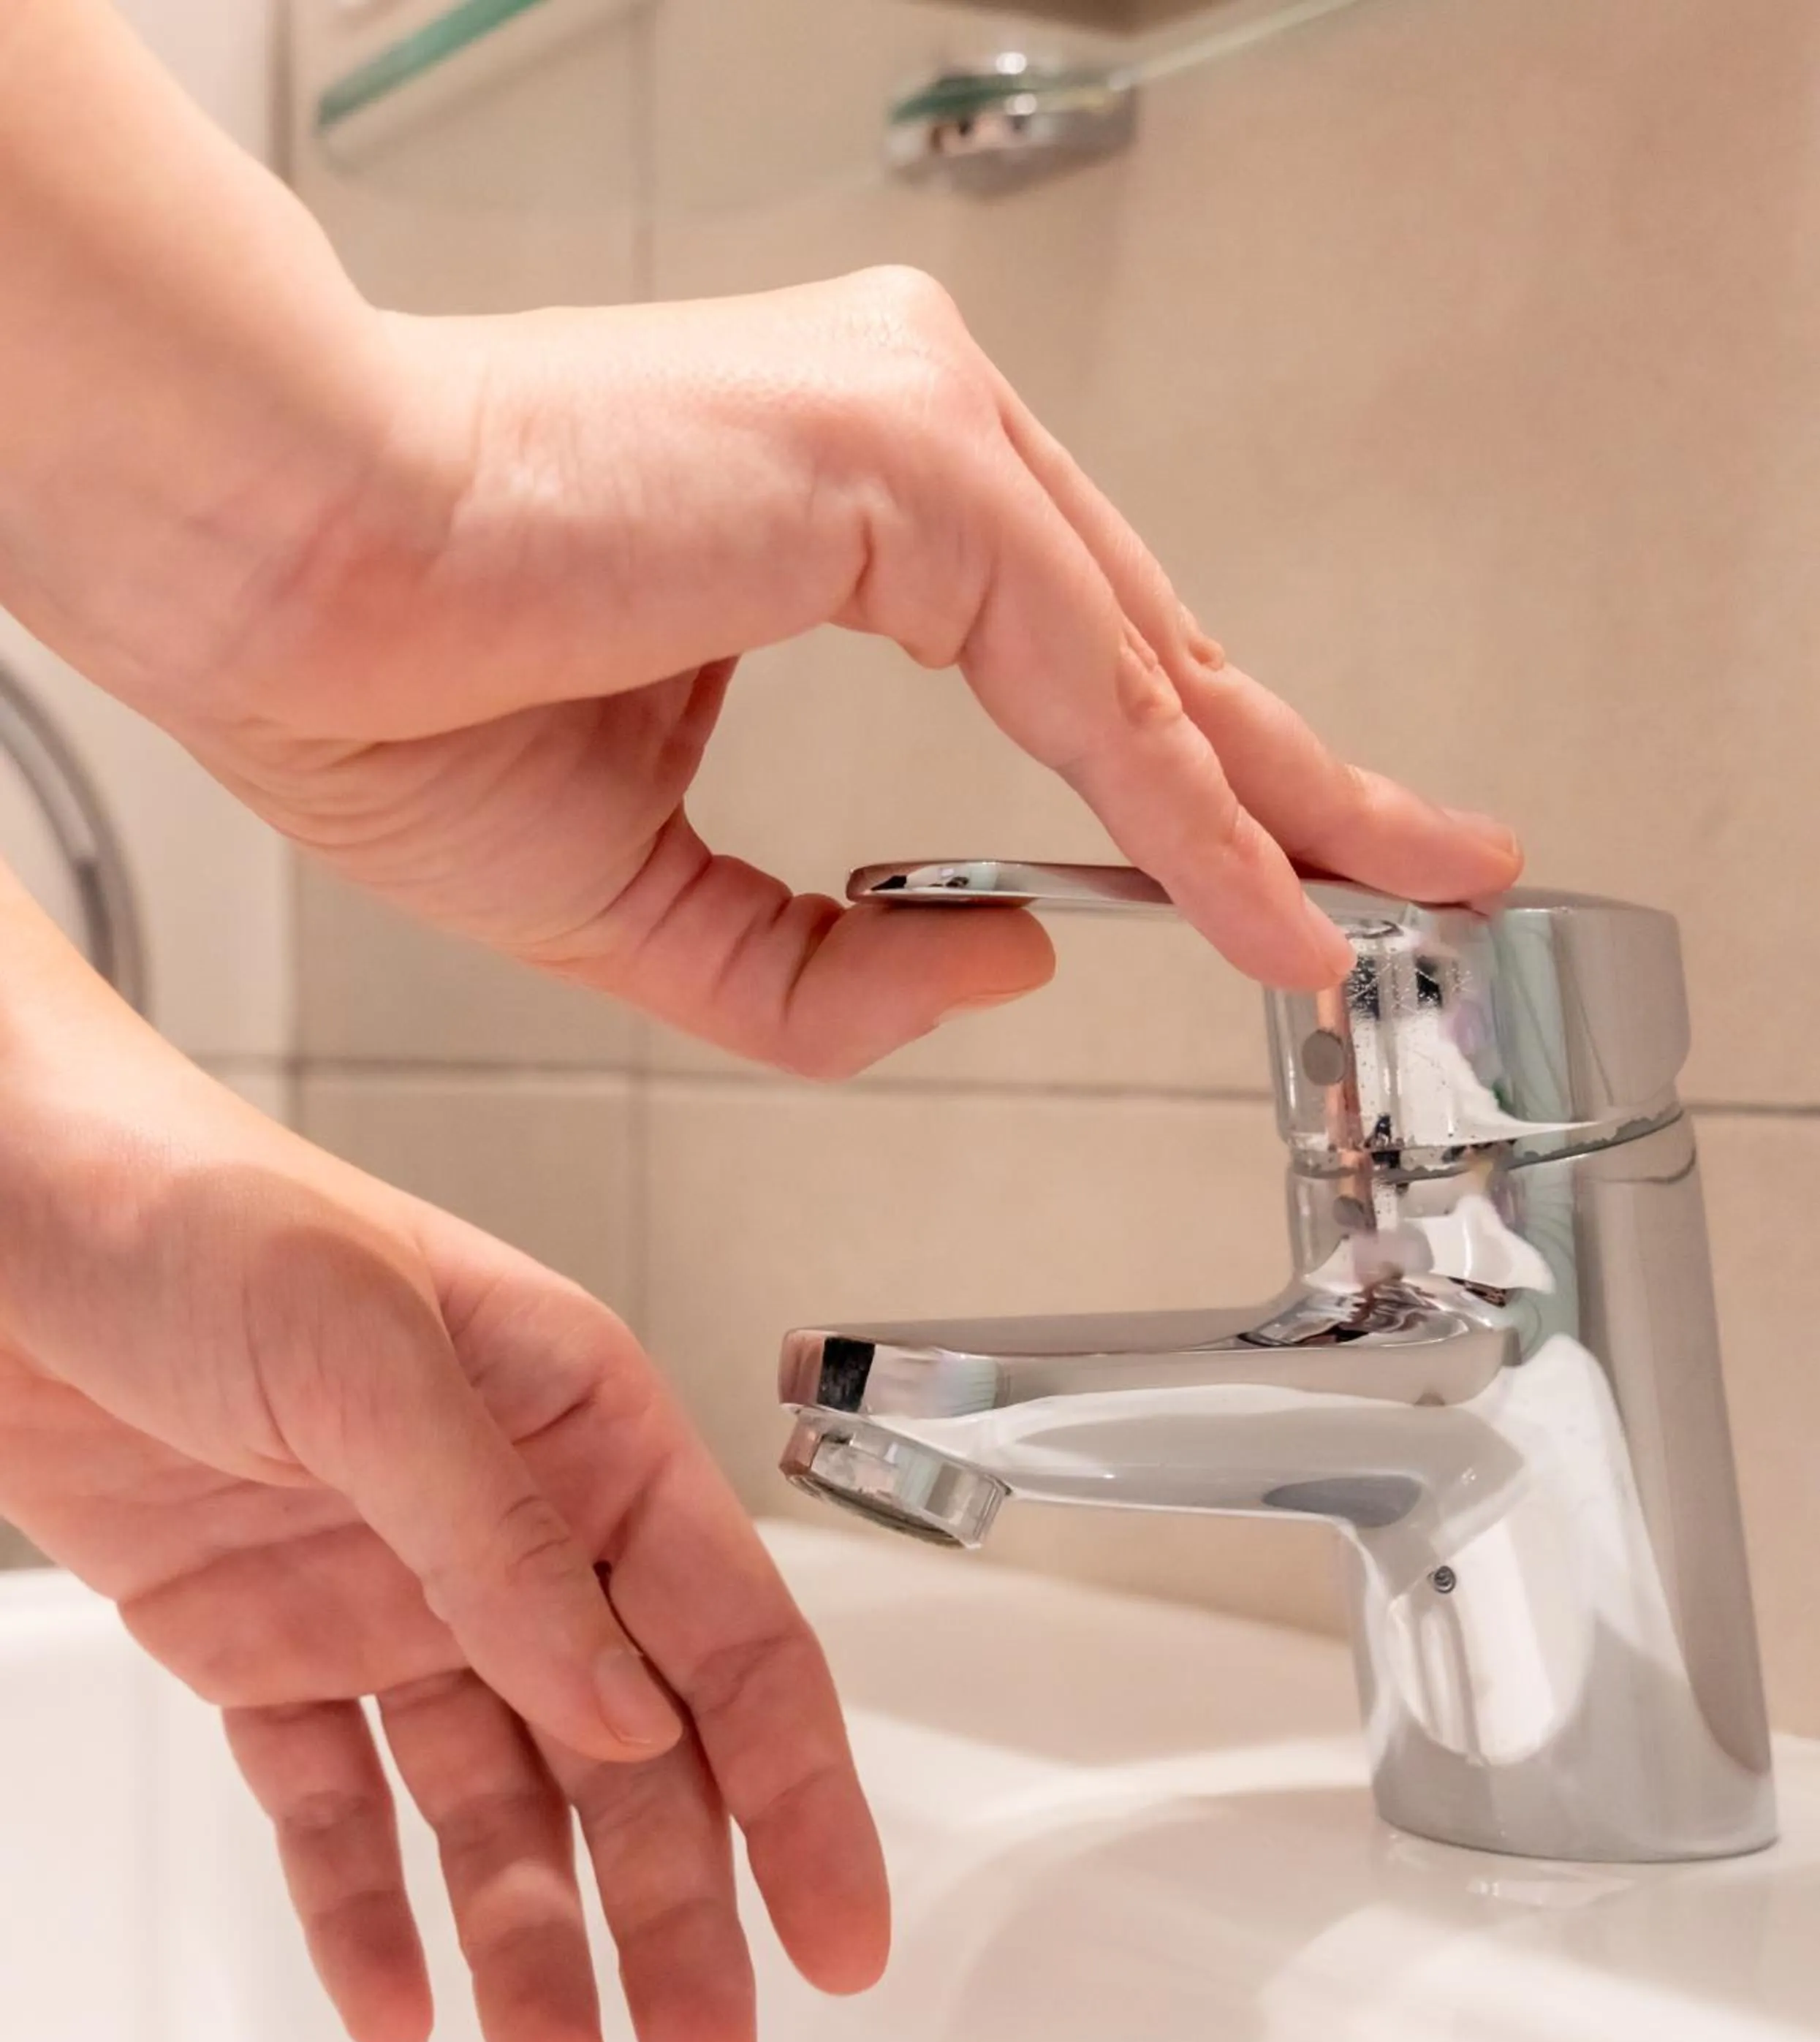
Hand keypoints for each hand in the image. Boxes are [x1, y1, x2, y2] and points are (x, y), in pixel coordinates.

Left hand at [0, 891, 884, 2041]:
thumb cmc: (188, 1207)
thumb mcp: (367, 1352)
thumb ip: (501, 1536)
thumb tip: (630, 1706)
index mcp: (581, 1426)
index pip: (728, 1631)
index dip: (797, 1787)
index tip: (839, 1924)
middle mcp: (508, 1525)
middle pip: (628, 1751)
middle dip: (675, 1908)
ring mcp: (389, 1594)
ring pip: (494, 1802)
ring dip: (530, 1935)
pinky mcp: (268, 1646)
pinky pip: (334, 1802)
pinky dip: (365, 1904)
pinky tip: (397, 1995)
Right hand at [53, 271, 1518, 1072]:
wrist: (254, 570)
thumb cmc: (396, 687)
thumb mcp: (656, 900)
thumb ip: (841, 957)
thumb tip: (1013, 961)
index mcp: (834, 509)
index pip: (1075, 661)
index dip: (1194, 785)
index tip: (1288, 873)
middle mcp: (895, 444)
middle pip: (1151, 647)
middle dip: (1296, 778)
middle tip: (1421, 864)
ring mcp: (906, 434)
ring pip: (1147, 656)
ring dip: (1278, 795)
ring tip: (1394, 893)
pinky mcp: (896, 462)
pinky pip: (1086, 675)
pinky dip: (1181, 807)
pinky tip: (1258, 905)